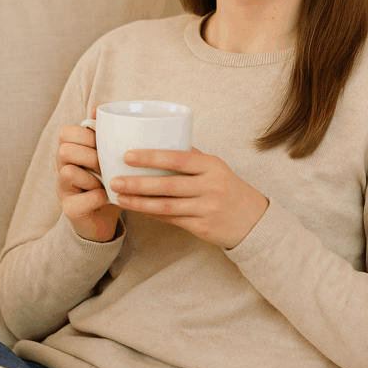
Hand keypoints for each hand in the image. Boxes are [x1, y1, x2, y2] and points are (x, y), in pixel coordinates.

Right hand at [55, 105, 120, 241]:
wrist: (105, 218)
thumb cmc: (109, 180)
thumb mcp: (109, 154)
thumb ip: (104, 133)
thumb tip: (98, 107)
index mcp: (70, 151)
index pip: (67, 132)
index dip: (87, 135)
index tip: (103, 144)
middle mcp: (61, 168)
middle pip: (64, 149)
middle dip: (90, 154)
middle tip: (105, 165)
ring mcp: (63, 190)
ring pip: (67, 172)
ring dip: (91, 176)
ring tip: (104, 181)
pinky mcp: (69, 210)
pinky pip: (78, 201)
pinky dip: (95, 198)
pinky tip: (105, 197)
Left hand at [111, 148, 268, 249]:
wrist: (254, 221)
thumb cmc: (229, 188)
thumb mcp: (216, 167)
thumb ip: (191, 157)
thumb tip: (158, 140)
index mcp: (212, 165)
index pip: (178, 158)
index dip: (151, 157)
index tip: (127, 156)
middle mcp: (210, 186)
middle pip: (167, 185)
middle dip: (137, 183)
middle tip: (114, 180)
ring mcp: (206, 208)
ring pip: (165, 206)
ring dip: (139, 201)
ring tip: (119, 196)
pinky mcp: (202, 227)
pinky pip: (170, 219)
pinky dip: (151, 213)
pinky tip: (136, 208)